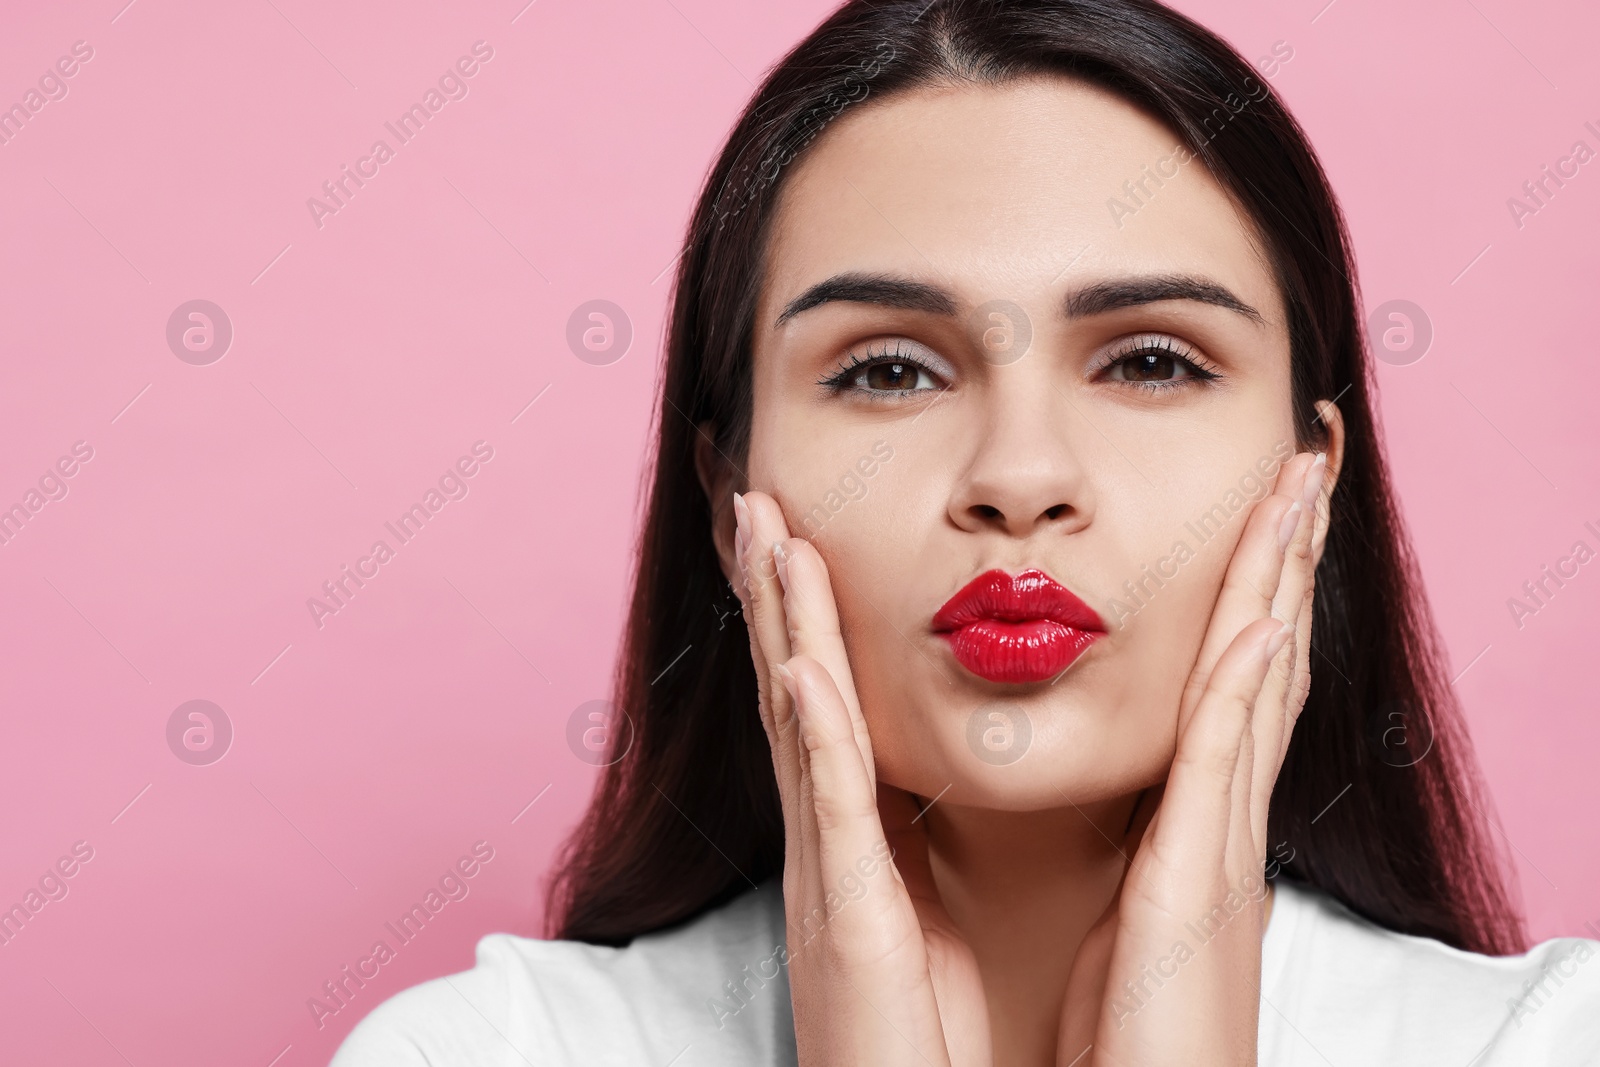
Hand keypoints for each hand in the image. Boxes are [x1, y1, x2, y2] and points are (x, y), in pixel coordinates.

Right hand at [732, 490, 990, 1066]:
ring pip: (799, 724)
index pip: (821, 704)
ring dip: (782, 627)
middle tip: (757, 502)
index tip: (796, 536)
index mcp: (847, 840)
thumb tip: (902, 798)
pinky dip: (816, 734)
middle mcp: (824, 843)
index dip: (802, 617)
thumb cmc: (909, 1040)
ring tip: (769, 539)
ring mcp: (827, 876)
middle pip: (792, 689)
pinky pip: (832, 809)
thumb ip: (896, 852)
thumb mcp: (901, 925)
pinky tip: (805, 667)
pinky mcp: (849, 920)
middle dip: (773, 592)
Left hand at [1056, 449, 1330, 1065]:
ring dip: (1277, 584)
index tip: (1264, 505)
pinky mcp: (1200, 890)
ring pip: (1260, 687)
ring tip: (1298, 491)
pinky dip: (1244, 692)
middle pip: (1267, 657)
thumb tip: (1138, 782)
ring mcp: (1222, 849)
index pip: (1233, 676)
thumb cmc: (1131, 1032)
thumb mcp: (1136, 910)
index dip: (1255, 587)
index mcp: (1199, 822)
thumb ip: (1143, 837)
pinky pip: (1223, 769)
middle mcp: (1225, 821)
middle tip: (1308, 460)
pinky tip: (1258, 624)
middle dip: (1286, 556)